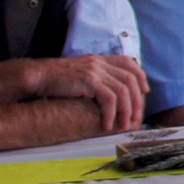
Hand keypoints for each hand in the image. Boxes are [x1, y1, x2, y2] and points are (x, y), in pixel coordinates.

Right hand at [27, 54, 148, 133]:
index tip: (145, 92)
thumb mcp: (81, 73)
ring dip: (126, 110)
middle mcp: (100, 62)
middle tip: (136, 116)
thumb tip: (111, 92)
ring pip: (123, 90)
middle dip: (137, 99)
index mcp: (100, 59)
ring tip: (123, 125)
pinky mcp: (89, 81)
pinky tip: (107, 125)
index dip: (140, 77)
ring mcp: (95, 70)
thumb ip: (97, 76)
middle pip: (130, 79)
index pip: (129, 63)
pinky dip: (111, 113)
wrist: (38, 77)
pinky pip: (109, 99)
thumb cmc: (57, 80)